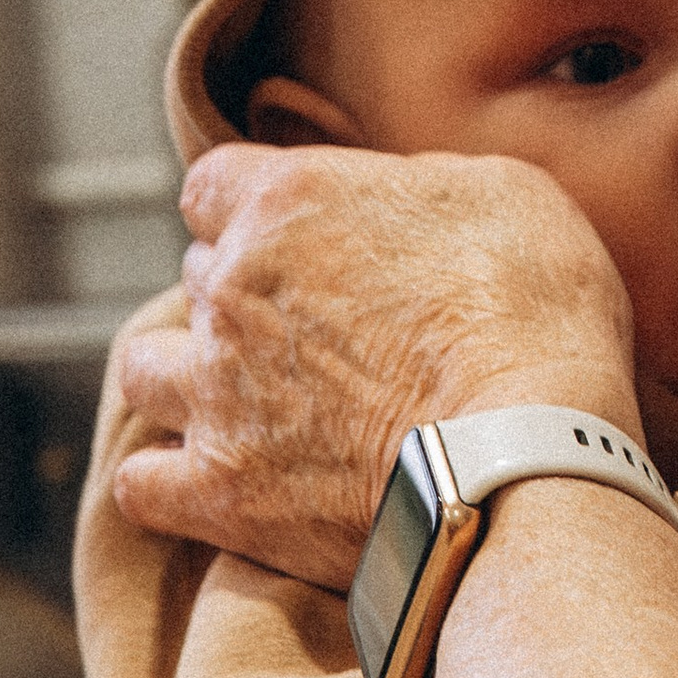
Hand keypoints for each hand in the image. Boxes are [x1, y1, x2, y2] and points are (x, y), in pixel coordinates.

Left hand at [112, 145, 640, 584]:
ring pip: (146, 369)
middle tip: (315, 332)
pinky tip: (213, 483)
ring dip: (186, 378)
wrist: (523, 452)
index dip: (252, 209)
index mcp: (290, 200)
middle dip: (243, 296)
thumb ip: (419, 187)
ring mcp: (215, 393)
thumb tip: (400, 202)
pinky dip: (168, 482)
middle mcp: (232, 289)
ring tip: (245, 401)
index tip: (294, 238)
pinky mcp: (220, 492)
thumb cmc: (535, 312)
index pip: (215, 185)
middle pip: (199, 277)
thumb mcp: (504, 193)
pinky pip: (142, 483)